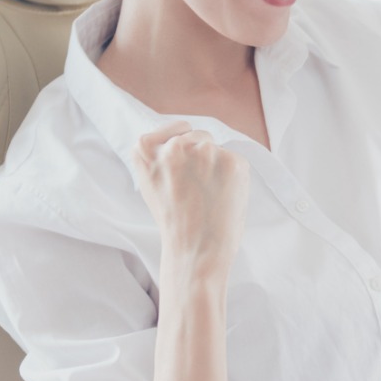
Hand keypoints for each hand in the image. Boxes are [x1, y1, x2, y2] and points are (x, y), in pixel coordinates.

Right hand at [130, 120, 250, 276]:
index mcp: (146, 150)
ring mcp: (205, 151)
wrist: (196, 251)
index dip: (181, 143)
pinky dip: (232, 177)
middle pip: (197, 136)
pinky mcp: (232, 161)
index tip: (183, 163)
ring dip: (216, 165)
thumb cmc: (175, 221)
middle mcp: (174, 146)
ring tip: (208, 195)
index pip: (174, 129)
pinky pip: (234, 161)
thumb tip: (183, 135)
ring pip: (216, 148)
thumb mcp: (150, 184)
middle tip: (196, 189)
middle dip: (200, 156)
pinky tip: (223, 197)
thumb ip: (161, 157)